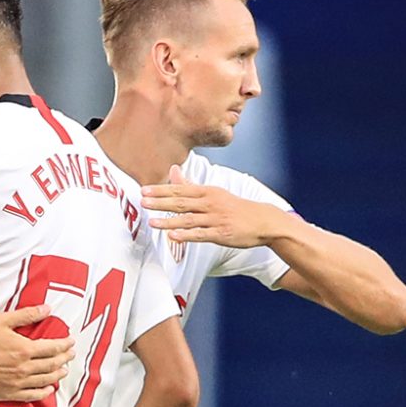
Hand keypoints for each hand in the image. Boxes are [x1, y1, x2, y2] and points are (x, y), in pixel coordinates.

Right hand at [0, 304, 73, 400]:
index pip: (53, 348)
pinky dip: (44, 392)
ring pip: (45, 380)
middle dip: (65, 358)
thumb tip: (47, 309)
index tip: (71, 341)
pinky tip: (48, 389)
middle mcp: (24, 368)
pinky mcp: (8, 393)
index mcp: (25, 349)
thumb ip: (27, 315)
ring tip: (63, 370)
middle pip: (52, 364)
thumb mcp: (2, 321)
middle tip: (71, 354)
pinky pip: (32, 395)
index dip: (65, 344)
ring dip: (57, 374)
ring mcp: (17, 383)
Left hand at [141, 165, 282, 247]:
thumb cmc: (235, 207)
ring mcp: (216, 219)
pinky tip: (173, 236)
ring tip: (152, 222)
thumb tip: (172, 169)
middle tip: (142, 202)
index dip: (161, 190)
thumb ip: (190, 183)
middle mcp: (210, 203)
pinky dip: (186, 236)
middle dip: (161, 202)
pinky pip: (201, 235)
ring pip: (188, 220)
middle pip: (182, 202)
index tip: (144, 190)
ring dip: (169, 221)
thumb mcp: (214, 192)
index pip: (180, 189)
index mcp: (207, 191)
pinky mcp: (221, 234)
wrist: (263, 220)